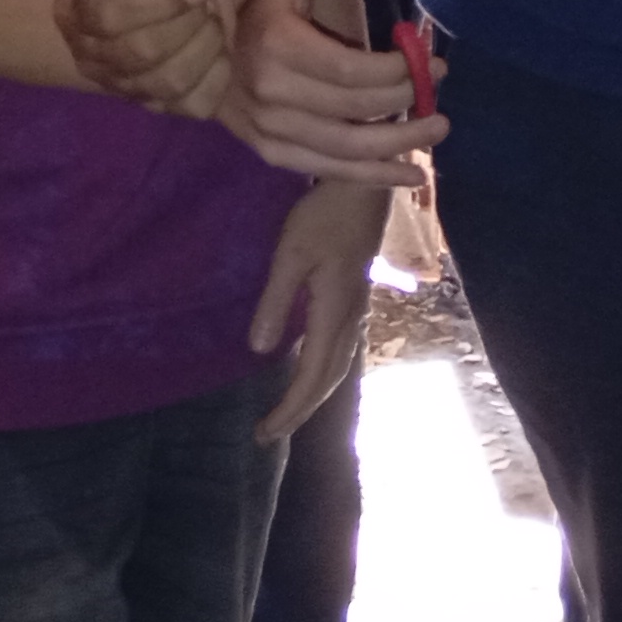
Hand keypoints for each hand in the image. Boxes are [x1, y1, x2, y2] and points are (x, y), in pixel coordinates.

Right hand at [58, 0, 239, 117]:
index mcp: (76, 11)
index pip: (108, 17)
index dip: (158, 3)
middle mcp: (91, 57)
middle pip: (142, 52)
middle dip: (188, 21)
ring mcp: (125, 88)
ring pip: (169, 81)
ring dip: (207, 44)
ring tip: (214, 19)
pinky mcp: (161, 106)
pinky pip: (195, 104)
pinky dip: (218, 73)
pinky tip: (219, 49)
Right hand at [228, 0, 446, 185]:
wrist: (195, 46)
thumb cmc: (254, 2)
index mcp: (276, 43)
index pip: (352, 70)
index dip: (399, 70)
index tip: (431, 59)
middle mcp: (270, 93)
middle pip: (355, 110)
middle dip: (408, 101)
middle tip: (439, 88)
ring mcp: (268, 129)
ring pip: (348, 149)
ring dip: (401, 144)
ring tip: (437, 129)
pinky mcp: (271, 152)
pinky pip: (329, 171)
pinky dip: (374, 178)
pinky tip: (411, 176)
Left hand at [248, 182, 386, 439]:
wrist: (365, 188)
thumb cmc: (324, 215)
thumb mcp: (291, 255)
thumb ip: (274, 301)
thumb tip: (256, 350)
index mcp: (333, 315)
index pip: (311, 377)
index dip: (290, 409)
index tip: (264, 433)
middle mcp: (350, 319)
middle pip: (328, 379)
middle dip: (300, 410)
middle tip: (269, 433)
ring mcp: (357, 308)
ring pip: (338, 365)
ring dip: (314, 392)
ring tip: (289, 410)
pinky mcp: (356, 296)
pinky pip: (341, 348)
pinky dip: (324, 370)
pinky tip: (312, 366)